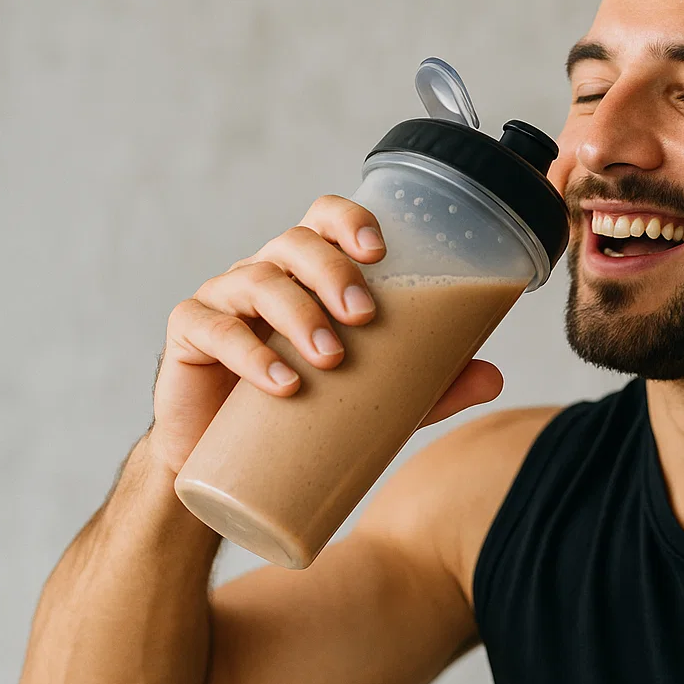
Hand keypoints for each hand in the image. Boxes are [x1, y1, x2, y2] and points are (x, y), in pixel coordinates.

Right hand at [146, 195, 503, 475]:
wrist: (229, 464)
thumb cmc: (303, 410)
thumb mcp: (373, 396)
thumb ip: (430, 384)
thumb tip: (495, 377)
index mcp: (308, 274)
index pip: (324, 219)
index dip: (349, 220)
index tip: (380, 250)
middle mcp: (266, 275)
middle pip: (295, 244)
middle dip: (333, 273)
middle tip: (365, 317)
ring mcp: (223, 301)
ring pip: (257, 282)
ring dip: (299, 313)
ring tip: (331, 357)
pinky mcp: (189, 337)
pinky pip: (212, 329)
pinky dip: (249, 353)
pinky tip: (281, 383)